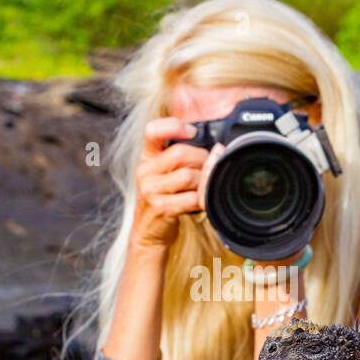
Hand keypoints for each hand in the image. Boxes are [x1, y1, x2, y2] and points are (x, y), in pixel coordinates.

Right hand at [131, 117, 208, 251]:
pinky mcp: (160, 207)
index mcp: (146, 158)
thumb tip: (214, 147)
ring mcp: (150, 190)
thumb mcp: (163, 174)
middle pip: (180, 153)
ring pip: (188, 176)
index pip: (153, 131)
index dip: (174, 126)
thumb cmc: (163, 200)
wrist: (148, 233)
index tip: (192, 131)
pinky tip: (201, 202)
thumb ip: (178, 157)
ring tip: (202, 188)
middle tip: (206, 169)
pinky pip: (191, 198)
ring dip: (202, 182)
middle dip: (201, 160)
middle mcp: (144, 171)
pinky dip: (202, 200)